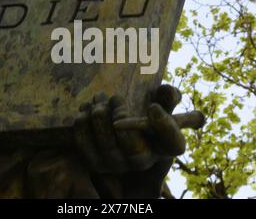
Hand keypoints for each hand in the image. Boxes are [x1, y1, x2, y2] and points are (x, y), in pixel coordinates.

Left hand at [73, 85, 203, 197]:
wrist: (117, 140)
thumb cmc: (144, 119)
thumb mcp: (161, 108)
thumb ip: (168, 97)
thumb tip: (167, 90)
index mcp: (165, 147)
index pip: (173, 142)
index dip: (164, 126)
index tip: (153, 107)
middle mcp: (142, 161)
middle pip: (131, 143)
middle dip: (120, 113)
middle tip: (116, 97)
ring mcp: (117, 165)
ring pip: (104, 138)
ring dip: (99, 110)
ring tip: (100, 98)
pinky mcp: (93, 163)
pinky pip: (82, 139)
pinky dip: (83, 117)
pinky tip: (87, 108)